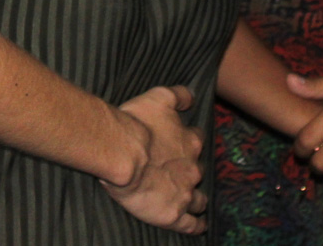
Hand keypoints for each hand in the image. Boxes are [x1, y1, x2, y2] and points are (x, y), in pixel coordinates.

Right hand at [101, 86, 207, 234]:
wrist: (123, 153)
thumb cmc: (136, 123)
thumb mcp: (158, 97)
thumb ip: (177, 95)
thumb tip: (190, 96)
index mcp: (189, 141)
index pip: (196, 139)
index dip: (189, 140)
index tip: (182, 141)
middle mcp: (192, 168)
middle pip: (198, 170)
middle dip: (192, 171)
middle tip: (180, 172)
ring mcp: (184, 193)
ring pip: (199, 200)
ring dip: (197, 200)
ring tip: (195, 202)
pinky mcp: (173, 214)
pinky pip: (191, 224)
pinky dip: (196, 225)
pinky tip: (199, 226)